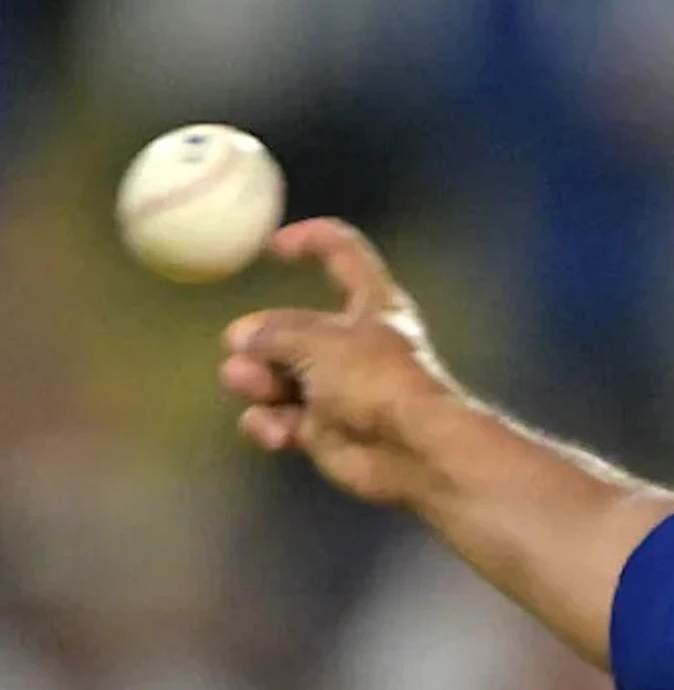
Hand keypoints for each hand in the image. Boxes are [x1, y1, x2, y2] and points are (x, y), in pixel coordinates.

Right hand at [218, 218, 471, 507]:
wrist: (414, 449)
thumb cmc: (375, 379)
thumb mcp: (320, 341)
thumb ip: (276, 334)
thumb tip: (244, 337)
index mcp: (372, 304)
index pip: (344, 256)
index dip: (313, 240)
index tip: (273, 245)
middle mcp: (355, 343)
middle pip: (293, 328)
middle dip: (262, 339)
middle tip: (242, 351)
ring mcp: (339, 389)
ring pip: (278, 376)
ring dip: (258, 382)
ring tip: (253, 386)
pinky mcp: (325, 430)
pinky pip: (282, 420)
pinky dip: (271, 424)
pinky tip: (276, 432)